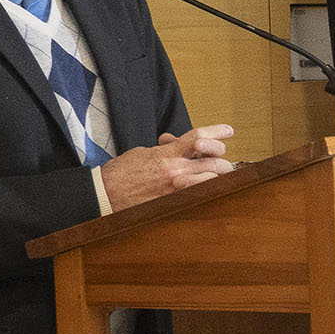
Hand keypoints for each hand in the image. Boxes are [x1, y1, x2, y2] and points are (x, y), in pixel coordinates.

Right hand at [100, 125, 237, 210]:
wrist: (105, 194)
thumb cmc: (121, 171)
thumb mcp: (144, 152)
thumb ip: (166, 149)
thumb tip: (177, 144)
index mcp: (167, 154)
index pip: (198, 137)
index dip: (217, 131)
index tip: (228, 130)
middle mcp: (175, 170)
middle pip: (214, 160)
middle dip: (222, 159)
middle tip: (222, 159)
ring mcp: (177, 189)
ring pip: (212, 180)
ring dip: (218, 177)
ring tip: (219, 176)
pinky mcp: (174, 203)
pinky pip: (199, 196)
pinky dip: (207, 191)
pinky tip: (210, 189)